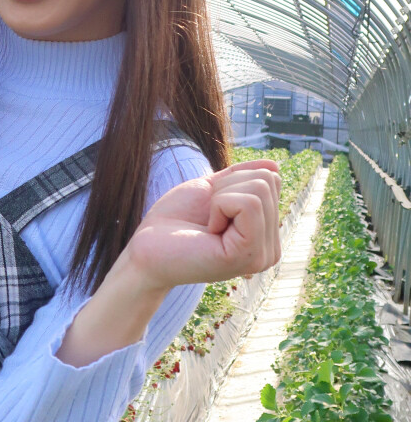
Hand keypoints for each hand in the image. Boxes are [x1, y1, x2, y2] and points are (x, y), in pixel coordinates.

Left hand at [123, 158, 281, 295]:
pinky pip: (249, 203)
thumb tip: (275, 165)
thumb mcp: (213, 190)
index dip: (233, 181)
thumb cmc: (175, 221)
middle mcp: (270, 250)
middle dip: (227, 187)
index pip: (271, 179)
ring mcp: (262, 255)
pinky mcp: (248, 255)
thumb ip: (243, 177)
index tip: (212, 208)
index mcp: (265, 235)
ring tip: (208, 224)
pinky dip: (220, 205)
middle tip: (207, 216)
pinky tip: (209, 231)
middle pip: (268, 181)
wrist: (147, 249)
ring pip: (260, 188)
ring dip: (222, 197)